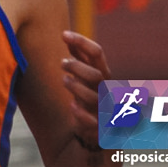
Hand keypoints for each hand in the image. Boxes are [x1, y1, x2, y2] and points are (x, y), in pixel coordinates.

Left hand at [60, 31, 110, 145]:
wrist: (99, 132)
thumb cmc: (90, 98)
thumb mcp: (84, 77)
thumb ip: (78, 59)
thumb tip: (67, 36)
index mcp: (103, 75)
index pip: (97, 53)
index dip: (81, 41)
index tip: (63, 34)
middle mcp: (106, 90)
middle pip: (95, 75)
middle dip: (77, 67)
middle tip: (61, 63)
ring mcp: (103, 109)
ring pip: (92, 97)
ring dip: (76, 87)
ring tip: (64, 80)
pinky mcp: (100, 127)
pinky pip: (92, 121)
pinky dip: (80, 113)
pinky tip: (71, 105)